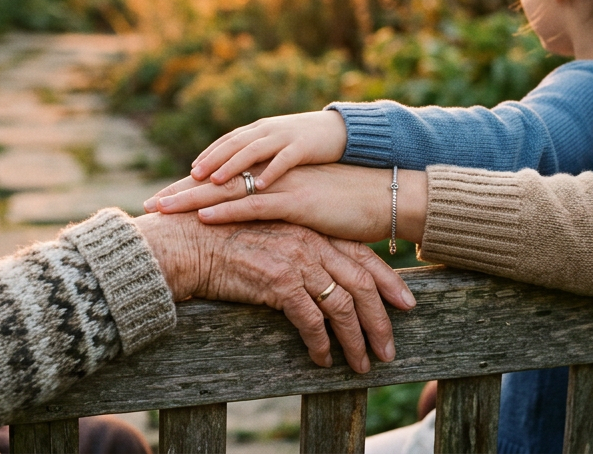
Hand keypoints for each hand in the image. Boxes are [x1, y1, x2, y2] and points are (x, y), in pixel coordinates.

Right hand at [133, 212, 415, 372]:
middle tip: (390, 348)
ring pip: (342, 305)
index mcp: (311, 228)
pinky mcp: (277, 281)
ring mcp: (295, 259)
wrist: (185, 241)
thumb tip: (318, 276)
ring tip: (362, 363)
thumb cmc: (220, 239)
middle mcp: (310, 241)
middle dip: (381, 319)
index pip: (363, 255)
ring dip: (356, 339)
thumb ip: (296, 248)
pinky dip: (321, 344)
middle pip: (362, 283)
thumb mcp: (268, 235)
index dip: (389, 280)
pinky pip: (311, 320)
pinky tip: (323, 360)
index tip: (407, 302)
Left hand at [146, 164, 428, 245]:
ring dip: (194, 196)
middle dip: (181, 190)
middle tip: (149, 205)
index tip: (163, 198)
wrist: (390, 194)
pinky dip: (228, 208)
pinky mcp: (299, 198)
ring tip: (164, 207)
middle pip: (218, 175)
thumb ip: (283, 202)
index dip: (192, 185)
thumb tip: (261, 215)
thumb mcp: (310, 199)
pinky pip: (255, 202)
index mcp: (274, 165)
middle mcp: (275, 167)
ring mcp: (285, 181)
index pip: (225, 173)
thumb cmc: (352, 201)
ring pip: (229, 185)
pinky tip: (204, 215)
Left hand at [182, 110, 348, 191]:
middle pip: (232, 146)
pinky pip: (285, 160)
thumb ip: (260, 160)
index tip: (185, 175)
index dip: (207, 156)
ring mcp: (286, 138)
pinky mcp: (306, 148)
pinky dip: (270, 172)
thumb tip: (236, 177)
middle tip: (190, 179)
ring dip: (231, 166)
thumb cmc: (312, 148)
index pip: (227, 142)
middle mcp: (268, 131)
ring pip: (252, 152)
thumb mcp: (281, 152)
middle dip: (209, 163)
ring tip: (213, 182)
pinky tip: (257, 187)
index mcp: (261, 131)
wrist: (348, 132)